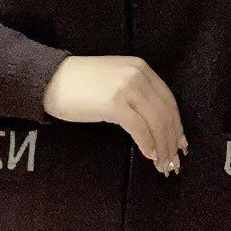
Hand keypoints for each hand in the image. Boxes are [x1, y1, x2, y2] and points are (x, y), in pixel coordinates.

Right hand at [42, 55, 186, 174]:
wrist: (50, 79)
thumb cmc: (79, 84)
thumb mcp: (114, 80)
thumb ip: (136, 93)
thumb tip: (155, 123)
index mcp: (140, 68)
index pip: (168, 99)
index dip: (176, 124)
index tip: (180, 142)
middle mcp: (137, 75)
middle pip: (165, 112)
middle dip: (172, 139)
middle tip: (174, 160)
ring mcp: (126, 88)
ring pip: (155, 122)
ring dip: (162, 146)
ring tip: (163, 163)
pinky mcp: (114, 103)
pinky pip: (139, 128)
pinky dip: (148, 143)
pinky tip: (149, 155)